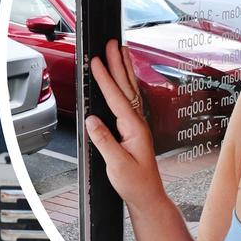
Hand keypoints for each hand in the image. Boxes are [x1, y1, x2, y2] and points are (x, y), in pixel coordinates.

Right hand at [83, 39, 164, 209]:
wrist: (148, 196)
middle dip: (117, 63)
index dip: (105, 78)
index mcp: (134, 128)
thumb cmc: (135, 183)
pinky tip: (123, 79)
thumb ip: (104, 141)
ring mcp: (137, 125)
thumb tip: (91, 120)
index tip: (96, 62)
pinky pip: (129, 100)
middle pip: (126, 87)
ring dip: (124, 69)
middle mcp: (138, 123)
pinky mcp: (134, 130)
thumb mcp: (117, 164)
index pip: (116, 98)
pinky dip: (125, 84)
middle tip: (111, 43)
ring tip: (120, 51)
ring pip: (129, 90)